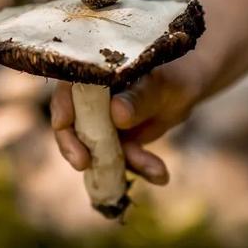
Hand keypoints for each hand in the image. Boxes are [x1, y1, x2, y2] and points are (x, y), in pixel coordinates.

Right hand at [50, 53, 208, 184]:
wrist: (186, 89)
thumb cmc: (172, 76)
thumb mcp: (160, 86)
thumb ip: (138, 98)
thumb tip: (117, 112)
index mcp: (94, 74)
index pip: (67, 88)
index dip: (61, 105)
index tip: (63, 124)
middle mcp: (89, 99)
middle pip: (70, 124)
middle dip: (73, 145)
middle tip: (83, 163)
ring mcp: (99, 123)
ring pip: (94, 148)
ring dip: (119, 163)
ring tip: (156, 169)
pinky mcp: (113, 142)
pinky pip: (119, 159)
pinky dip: (138, 167)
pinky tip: (159, 173)